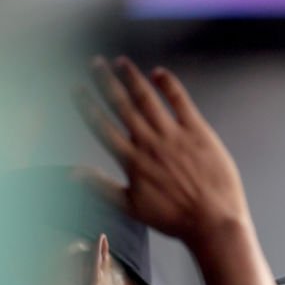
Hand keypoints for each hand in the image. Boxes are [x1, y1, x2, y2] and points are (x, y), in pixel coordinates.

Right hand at [76, 56, 250, 247]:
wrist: (213, 222)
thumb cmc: (175, 218)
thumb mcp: (130, 207)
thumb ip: (100, 187)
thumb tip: (71, 174)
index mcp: (132, 161)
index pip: (102, 126)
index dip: (86, 105)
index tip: (76, 88)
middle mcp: (149, 143)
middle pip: (121, 105)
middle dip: (106, 81)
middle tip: (95, 63)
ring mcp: (174, 136)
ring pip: (147, 99)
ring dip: (132, 78)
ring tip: (121, 62)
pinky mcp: (199, 132)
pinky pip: (180, 102)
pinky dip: (169, 85)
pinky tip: (159, 73)